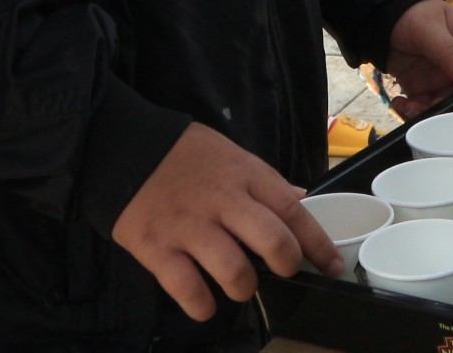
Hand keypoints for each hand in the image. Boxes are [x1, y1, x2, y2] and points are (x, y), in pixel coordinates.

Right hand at [112, 123, 342, 321]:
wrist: (119, 147)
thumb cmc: (182, 153)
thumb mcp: (231, 153)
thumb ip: (264, 181)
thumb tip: (301, 200)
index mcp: (245, 175)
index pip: (294, 212)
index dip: (318, 244)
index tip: (332, 265)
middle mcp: (222, 202)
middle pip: (274, 243)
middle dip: (287, 266)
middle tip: (281, 270)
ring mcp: (189, 227)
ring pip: (235, 273)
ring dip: (244, 288)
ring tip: (237, 284)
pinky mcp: (157, 249)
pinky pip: (189, 290)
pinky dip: (202, 306)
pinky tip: (203, 301)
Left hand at [380, 0, 452, 119]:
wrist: (383, 16)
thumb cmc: (414, 13)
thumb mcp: (432, 28)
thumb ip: (450, 52)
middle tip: (435, 109)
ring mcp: (439, 80)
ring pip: (444, 106)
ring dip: (429, 113)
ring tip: (411, 107)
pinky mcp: (421, 88)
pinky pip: (422, 107)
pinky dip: (412, 111)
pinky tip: (400, 104)